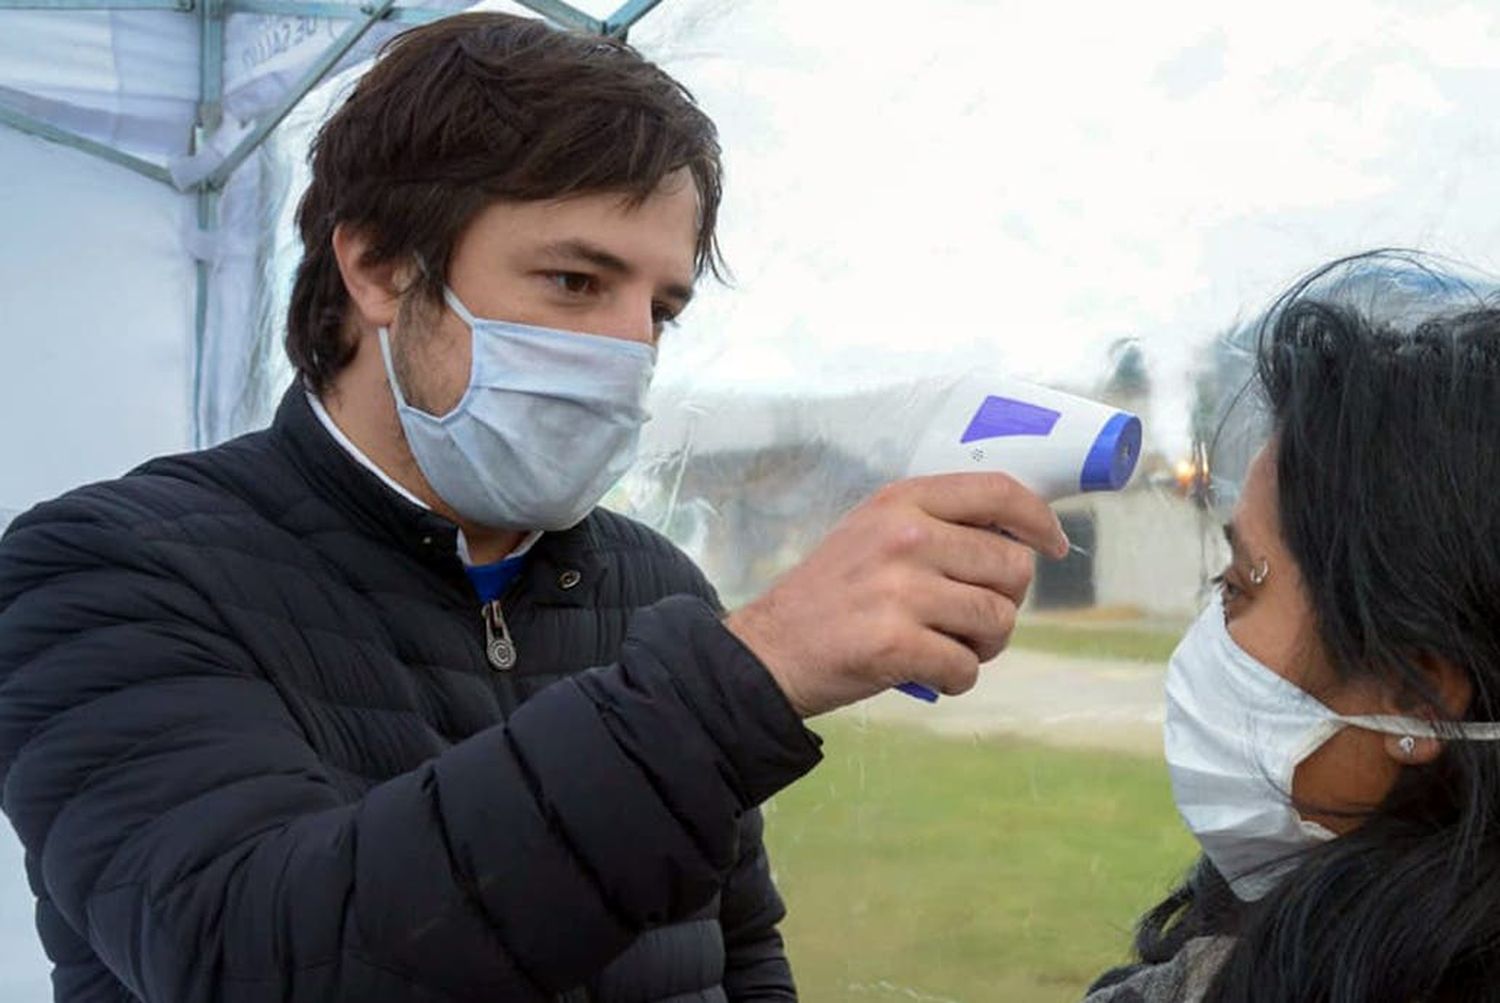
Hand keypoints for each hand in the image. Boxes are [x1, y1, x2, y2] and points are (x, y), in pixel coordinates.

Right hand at [724, 472, 1067, 717]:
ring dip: (983, 645)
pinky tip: (929, 674)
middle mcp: (905, 537)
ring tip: (947, 648)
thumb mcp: (873, 533)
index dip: (1039, 520)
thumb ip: (936, 525)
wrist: (769, 651)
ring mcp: (901, 590)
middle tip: (971, 620)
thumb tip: (1016, 543)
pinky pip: (967, 666)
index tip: (1051, 545)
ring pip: (997, 619)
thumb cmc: (829, 597)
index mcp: (902, 502)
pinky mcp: (896, 644)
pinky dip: (958, 678)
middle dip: (1004, 602)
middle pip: (1011, 567)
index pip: (999, 492)